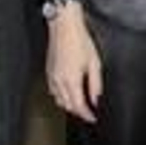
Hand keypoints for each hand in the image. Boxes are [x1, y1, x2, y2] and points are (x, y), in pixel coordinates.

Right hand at [45, 2, 101, 122]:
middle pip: (67, 106)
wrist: (64, 26)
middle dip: (79, 112)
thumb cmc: (80, 41)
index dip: (87, 115)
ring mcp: (52, 77)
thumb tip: (96, 99)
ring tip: (80, 103)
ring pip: (59, 100)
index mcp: (71, 80)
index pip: (78, 106)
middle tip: (89, 111)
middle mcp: (59, 81)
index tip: (93, 118)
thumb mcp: (94, 63)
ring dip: (69, 105)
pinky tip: (68, 92)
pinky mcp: (48, 71)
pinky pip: (53, 91)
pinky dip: (61, 96)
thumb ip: (95, 84)